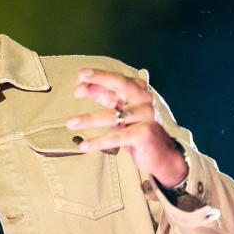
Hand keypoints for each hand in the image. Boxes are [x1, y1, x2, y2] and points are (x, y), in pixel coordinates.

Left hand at [66, 68, 188, 187]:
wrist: (162, 155)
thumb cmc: (138, 130)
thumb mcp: (121, 112)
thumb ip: (105, 98)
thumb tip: (83, 87)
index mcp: (139, 91)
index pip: (116, 79)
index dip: (97, 78)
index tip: (79, 79)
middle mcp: (144, 100)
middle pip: (121, 85)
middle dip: (99, 80)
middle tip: (79, 84)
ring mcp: (146, 116)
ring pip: (113, 115)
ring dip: (89, 119)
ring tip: (71, 123)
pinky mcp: (144, 134)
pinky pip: (117, 137)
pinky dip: (99, 141)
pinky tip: (85, 145)